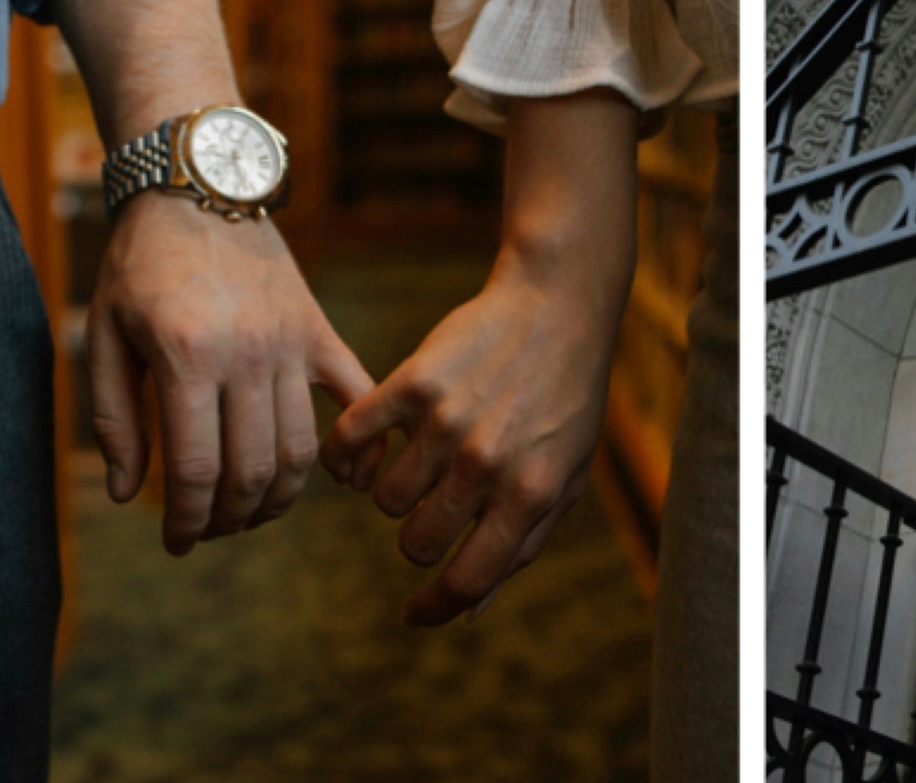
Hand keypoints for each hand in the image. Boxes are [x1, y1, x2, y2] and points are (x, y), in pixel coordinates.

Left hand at [88, 196, 375, 553]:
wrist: (200, 186)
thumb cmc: (139, 265)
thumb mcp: (104, 338)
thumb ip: (113, 419)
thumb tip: (127, 495)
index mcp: (186, 357)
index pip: (196, 471)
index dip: (186, 522)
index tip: (175, 542)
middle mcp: (245, 352)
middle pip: (252, 470)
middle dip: (228, 518)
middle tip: (207, 528)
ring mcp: (290, 339)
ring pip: (299, 447)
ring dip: (278, 497)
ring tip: (250, 509)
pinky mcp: (316, 326)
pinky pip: (356, 389)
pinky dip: (362, 441)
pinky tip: (353, 478)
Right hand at [321, 250, 622, 624]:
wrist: (558, 302)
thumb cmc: (567, 395)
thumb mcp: (568, 474)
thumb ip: (524, 545)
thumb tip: (469, 613)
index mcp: (531, 492)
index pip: (468, 582)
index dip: (434, 608)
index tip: (414, 611)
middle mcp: (487, 462)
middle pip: (417, 543)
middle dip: (421, 536)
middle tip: (435, 504)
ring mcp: (448, 421)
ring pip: (386, 498)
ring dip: (399, 488)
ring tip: (425, 457)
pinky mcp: (414, 381)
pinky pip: (351, 440)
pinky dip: (347, 452)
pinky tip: (366, 448)